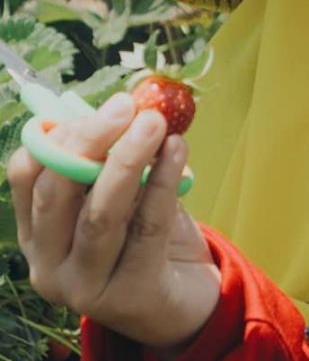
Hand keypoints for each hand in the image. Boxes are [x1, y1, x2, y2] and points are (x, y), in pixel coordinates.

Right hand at [7, 92, 219, 352]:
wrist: (186, 298)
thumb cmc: (149, 238)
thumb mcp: (127, 193)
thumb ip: (116, 158)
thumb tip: (127, 104)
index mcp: (39, 233)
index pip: (28, 176)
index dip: (59, 135)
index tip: (98, 106)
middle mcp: (49, 264)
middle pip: (58, 192)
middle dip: (91, 141)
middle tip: (126, 106)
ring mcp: (84, 287)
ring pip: (100, 214)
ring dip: (127, 160)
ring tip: (155, 122)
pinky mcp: (129, 295)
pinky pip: (146, 228)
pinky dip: (162, 183)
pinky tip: (177, 150)